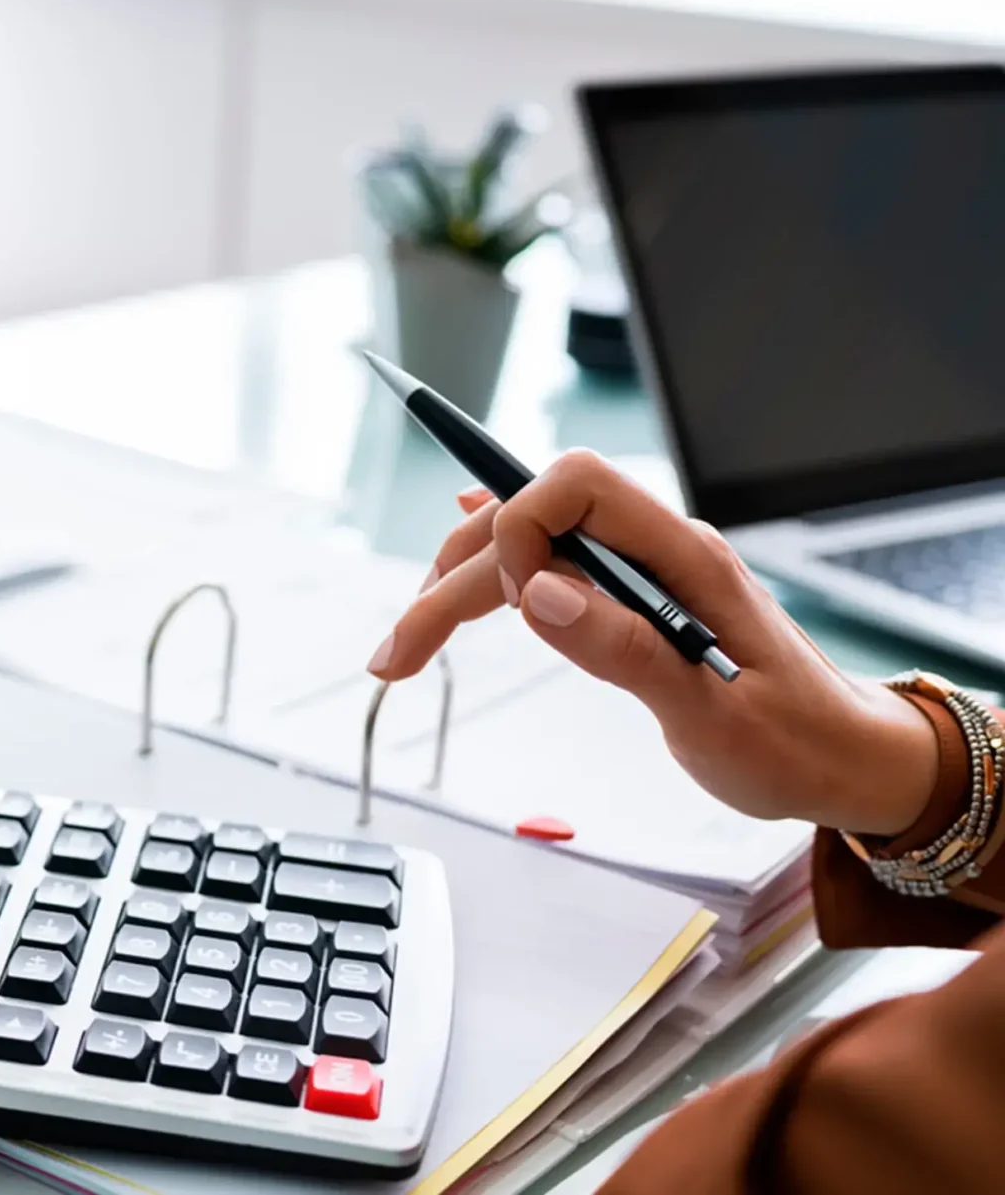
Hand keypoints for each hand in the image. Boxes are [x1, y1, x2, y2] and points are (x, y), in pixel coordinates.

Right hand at [369, 450, 935, 835]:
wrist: (848, 760)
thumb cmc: (796, 743)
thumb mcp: (712, 717)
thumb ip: (626, 650)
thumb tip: (539, 594)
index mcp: (685, 557)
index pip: (575, 486)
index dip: (520, 529)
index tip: (510, 608)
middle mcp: (659, 550)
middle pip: (530, 519)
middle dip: (453, 575)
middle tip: (398, 651)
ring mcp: (645, 572)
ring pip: (529, 547)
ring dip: (457, 586)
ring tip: (406, 645)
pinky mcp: (635, 599)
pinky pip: (554, 561)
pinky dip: (492, 570)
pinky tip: (460, 558)